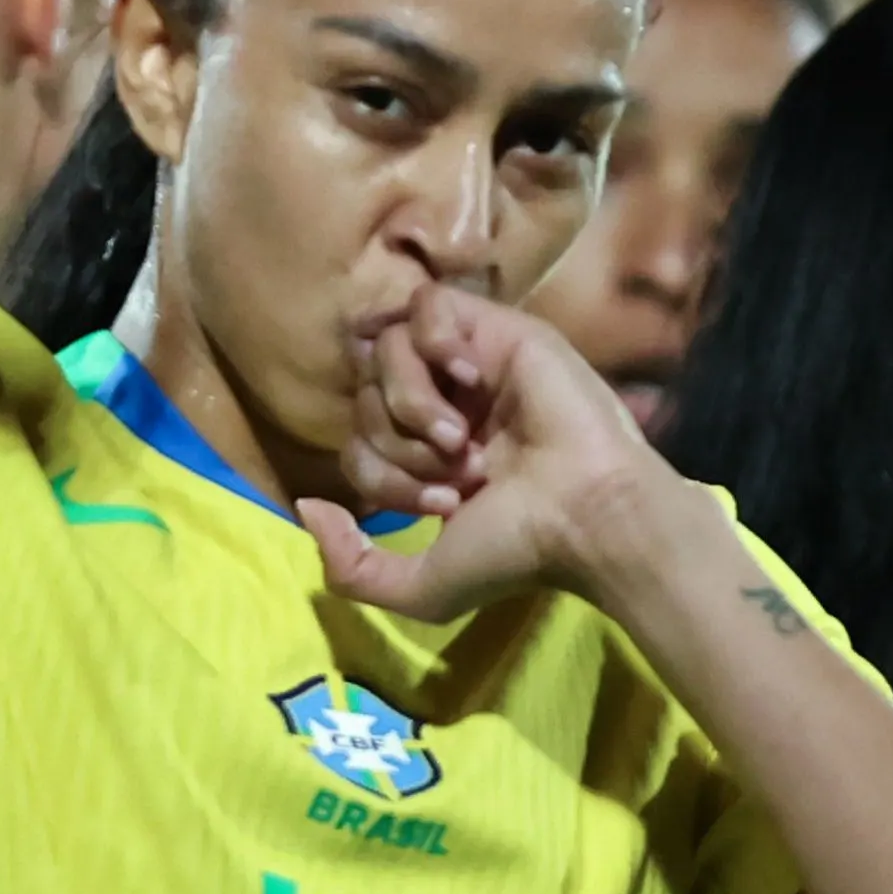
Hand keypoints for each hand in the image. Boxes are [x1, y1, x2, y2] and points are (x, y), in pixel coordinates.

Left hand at [300, 285, 684, 622]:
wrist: (585, 513)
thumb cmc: (516, 549)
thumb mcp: (422, 588)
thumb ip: (350, 567)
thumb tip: (307, 507)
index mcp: (425, 455)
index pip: (355, 443)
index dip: (379, 477)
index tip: (443, 504)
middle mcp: (443, 404)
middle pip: (362, 396)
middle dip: (395, 445)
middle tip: (455, 474)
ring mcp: (467, 363)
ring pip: (383, 350)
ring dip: (412, 404)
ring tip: (462, 437)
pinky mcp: (494, 327)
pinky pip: (426, 304)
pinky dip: (434, 343)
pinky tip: (473, 380)